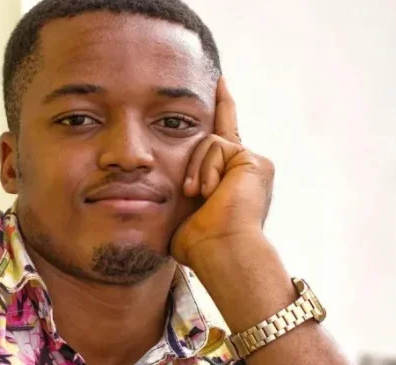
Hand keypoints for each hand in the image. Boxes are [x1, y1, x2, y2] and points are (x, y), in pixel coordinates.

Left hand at [170, 76, 273, 267]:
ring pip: (206, 143)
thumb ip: (179, 194)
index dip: (223, 108)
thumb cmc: (200, 246)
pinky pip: (215, 146)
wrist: (222, 252)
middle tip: (199, 198)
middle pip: (206, 142)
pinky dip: (206, 169)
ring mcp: (251, 164)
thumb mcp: (182, 214)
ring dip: (196, 172)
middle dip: (193, 167)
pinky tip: (211, 191)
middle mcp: (246, 170)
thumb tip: (143, 200)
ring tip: (202, 198)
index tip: (220, 80)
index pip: (222, 139)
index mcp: (230, 182)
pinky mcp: (252, 159)